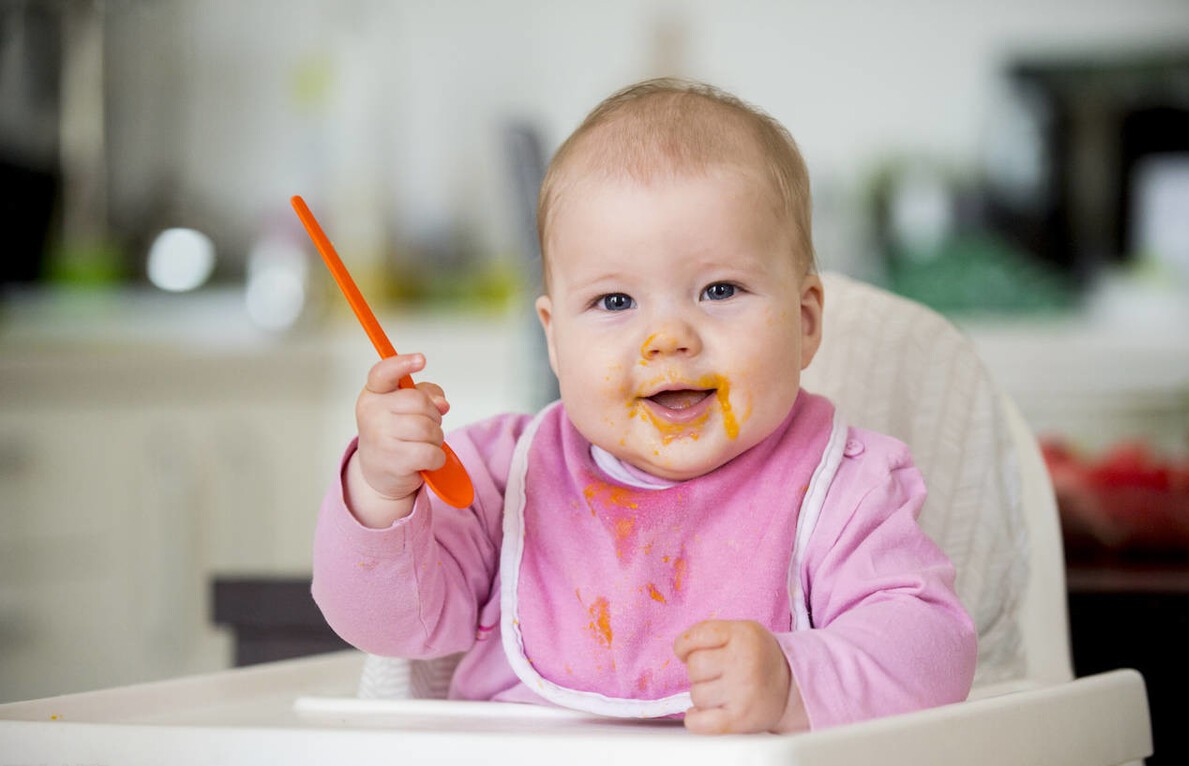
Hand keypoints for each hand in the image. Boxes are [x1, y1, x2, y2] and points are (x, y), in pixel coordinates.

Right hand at [346, 353, 450, 527]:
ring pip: (428, 429)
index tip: (421, 359)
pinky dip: (437, 458)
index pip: (384, 373)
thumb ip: (426, 395)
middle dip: (433, 415)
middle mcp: (372, 413)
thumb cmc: (396, 432)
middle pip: (419, 402)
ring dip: (436, 437)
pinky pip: (431, 453)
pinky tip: (426, 460)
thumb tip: (442, 403)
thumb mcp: (407, 407)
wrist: (379, 471)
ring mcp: (380, 438)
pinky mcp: (393, 461)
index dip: (403, 364)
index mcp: (374, 393)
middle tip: (426, 426)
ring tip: (425, 443)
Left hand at [673, 619, 808, 733]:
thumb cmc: (757, 657)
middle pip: (694, 667)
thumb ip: (710, 633)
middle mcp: (743, 663)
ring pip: (696, 694)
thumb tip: (679, 649)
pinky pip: (699, 723)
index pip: (695, 636)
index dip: (684, 646)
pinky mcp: (738, 720)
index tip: (687, 652)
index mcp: (743, 636)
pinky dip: (695, 719)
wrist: (790, 688)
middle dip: (699, 671)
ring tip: (722, 691)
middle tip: (716, 673)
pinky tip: (705, 712)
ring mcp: (741, 693)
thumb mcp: (742, 631)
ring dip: (703, 694)